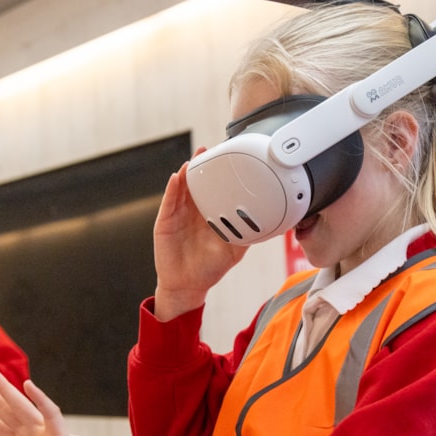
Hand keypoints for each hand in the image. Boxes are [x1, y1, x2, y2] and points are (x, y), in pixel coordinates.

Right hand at [152, 157, 246, 319]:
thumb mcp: (234, 250)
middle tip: (209, 150)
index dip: (219, 174)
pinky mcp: (165, 222)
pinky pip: (168, 202)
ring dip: (187, 172)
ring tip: (194, 159)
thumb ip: (248, 235)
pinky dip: (172, 189)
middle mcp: (193, 210)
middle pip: (196, 183)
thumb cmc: (210, 268)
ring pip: (182, 188)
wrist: (188, 285)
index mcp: (210, 214)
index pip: (214, 189)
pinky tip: (177, 178)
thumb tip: (270, 225)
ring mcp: (178, 214)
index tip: (227, 157)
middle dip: (202, 166)